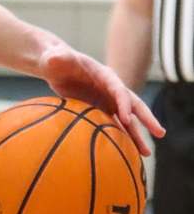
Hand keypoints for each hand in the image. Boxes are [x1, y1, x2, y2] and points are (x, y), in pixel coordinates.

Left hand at [37, 42, 163, 156]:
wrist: (56, 67)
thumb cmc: (55, 61)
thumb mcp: (55, 59)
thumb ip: (56, 59)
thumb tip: (54, 59)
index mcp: (104, 76)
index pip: (119, 90)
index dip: (124, 103)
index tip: (128, 119)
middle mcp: (111, 89)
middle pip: (133, 105)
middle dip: (146, 119)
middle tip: (160, 133)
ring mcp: (108, 101)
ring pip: (126, 120)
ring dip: (136, 136)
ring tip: (146, 154)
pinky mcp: (101, 110)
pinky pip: (114, 126)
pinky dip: (120, 138)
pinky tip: (126, 154)